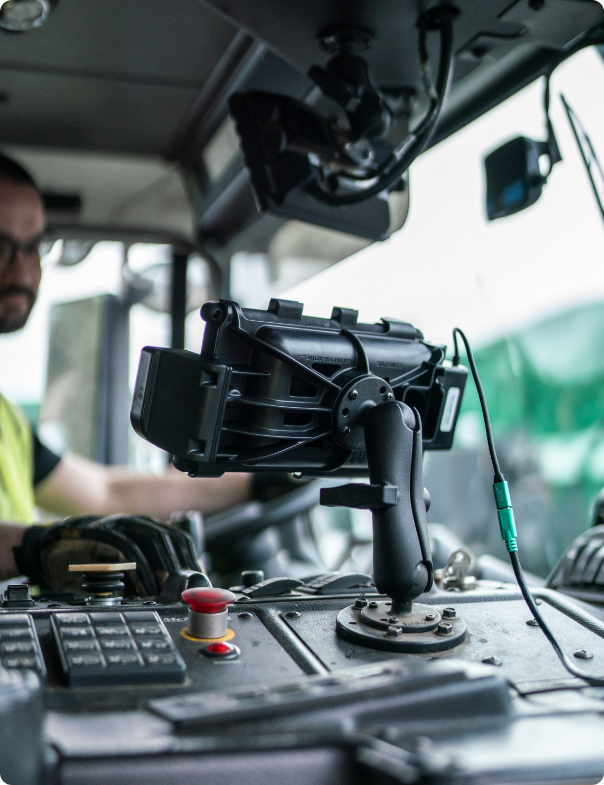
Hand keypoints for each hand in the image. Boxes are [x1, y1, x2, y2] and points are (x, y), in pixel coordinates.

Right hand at [13, 514, 202, 596]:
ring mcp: (117, 524)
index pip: (177, 539)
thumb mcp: (119, 569)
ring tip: (168, 590)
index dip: (190, 560)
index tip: (197, 582)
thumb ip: (142, 575)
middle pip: (169, 538)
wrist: (43, 551)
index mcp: (142, 528)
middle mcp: (133, 522)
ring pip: (153, 538)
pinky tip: (146, 585)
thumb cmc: (81, 562)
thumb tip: (169, 594)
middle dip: (182, 565)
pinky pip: (127, 546)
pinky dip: (140, 567)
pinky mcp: (100, 531)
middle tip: (186, 590)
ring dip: (165, 566)